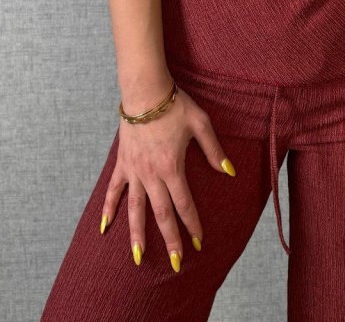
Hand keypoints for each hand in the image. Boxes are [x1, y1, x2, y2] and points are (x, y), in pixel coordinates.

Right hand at [100, 85, 235, 270]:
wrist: (145, 91)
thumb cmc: (175, 105)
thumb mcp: (201, 124)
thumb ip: (213, 150)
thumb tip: (229, 172)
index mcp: (172, 167)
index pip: (184, 204)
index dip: (192, 225)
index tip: (198, 243)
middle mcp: (151, 174)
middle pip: (161, 214)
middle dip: (169, 239)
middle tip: (175, 264)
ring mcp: (134, 171)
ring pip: (134, 209)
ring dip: (137, 234)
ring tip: (138, 257)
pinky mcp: (122, 164)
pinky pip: (113, 190)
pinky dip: (108, 209)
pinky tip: (104, 228)